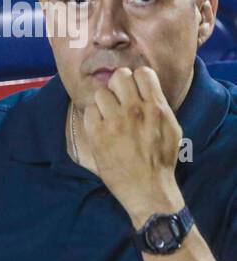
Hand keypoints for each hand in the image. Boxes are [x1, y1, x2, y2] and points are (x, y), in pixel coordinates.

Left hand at [82, 67, 184, 226]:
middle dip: (117, 85)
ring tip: (109, 116)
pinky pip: (89, 111)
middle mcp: (135, 111)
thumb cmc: (160, 159)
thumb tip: (144, 87)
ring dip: (104, 102)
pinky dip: (93, 117)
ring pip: (101, 93)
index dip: (136, 78)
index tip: (133, 88)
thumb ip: (157, 105)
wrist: (147, 188)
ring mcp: (114, 122)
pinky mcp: (97, 134)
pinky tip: (101, 128)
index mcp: (156, 107)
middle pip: (118, 77)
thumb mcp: (171, 128)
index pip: (142, 73)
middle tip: (118, 99)